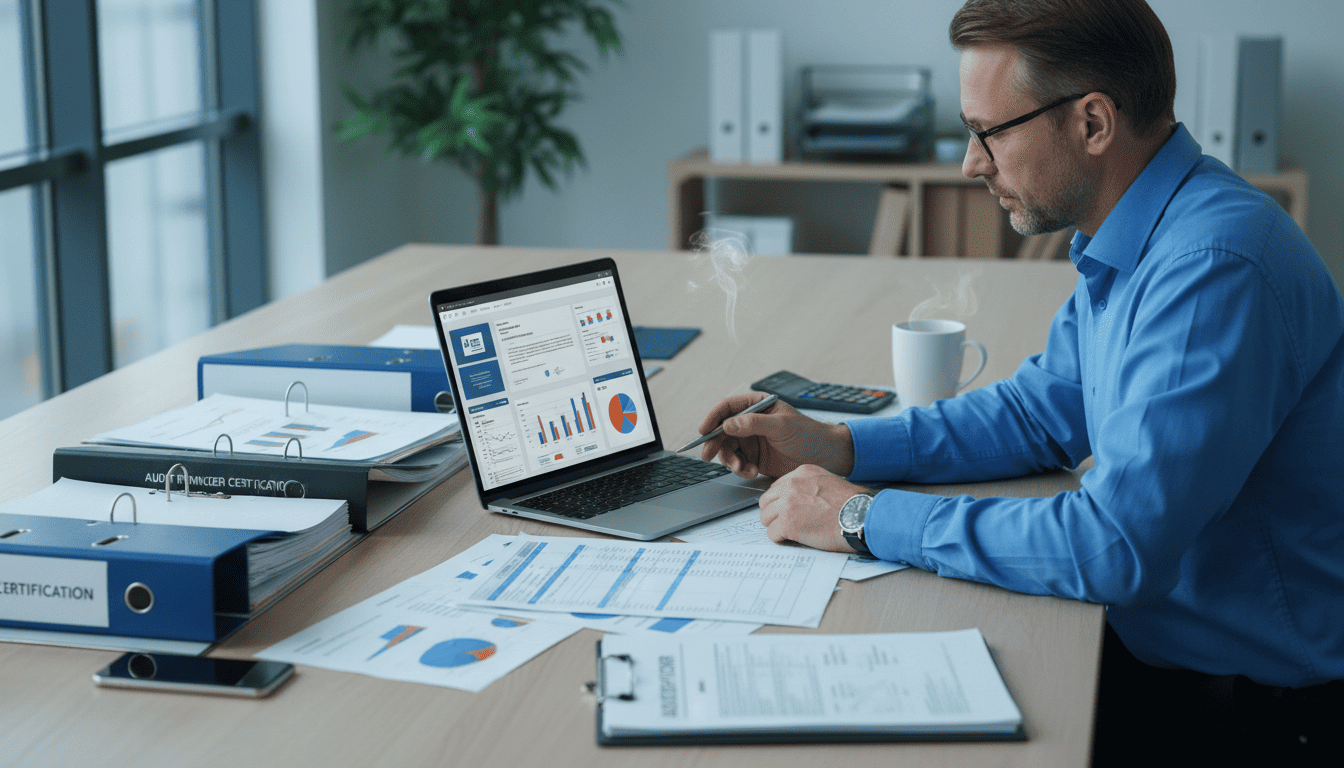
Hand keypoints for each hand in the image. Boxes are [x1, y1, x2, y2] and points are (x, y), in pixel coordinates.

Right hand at [696, 393, 854, 478]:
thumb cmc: (809, 434)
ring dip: (730, 460)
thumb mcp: (782, 426)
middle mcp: (751, 422)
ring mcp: (752, 441)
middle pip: (722, 430)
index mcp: (757, 406)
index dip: (713, 418)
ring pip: (728, 449)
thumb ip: (754, 423)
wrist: (826, 457)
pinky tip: (751, 471)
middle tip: (709, 455)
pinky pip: (738, 463)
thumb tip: (728, 424)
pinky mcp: (755, 458)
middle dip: (715, 443)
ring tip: (741, 468)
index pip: (727, 407)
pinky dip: (740, 469)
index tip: (704, 431)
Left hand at [758, 464, 868, 553]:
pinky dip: (782, 539)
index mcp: (802, 473)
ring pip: (765, 517)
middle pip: (766, 501)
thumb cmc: (854, 505)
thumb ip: (810, 486)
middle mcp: (792, 484)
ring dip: (777, 527)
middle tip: (788, 524)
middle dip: (775, 514)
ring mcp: (788, 503)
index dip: (782, 502)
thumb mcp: (830, 483)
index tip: (791, 511)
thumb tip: (798, 500)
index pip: (777, 487)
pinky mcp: (788, 523)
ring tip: (793, 533)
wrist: (863, 517)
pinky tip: (796, 539)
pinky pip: (771, 534)